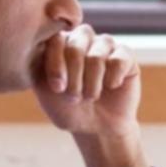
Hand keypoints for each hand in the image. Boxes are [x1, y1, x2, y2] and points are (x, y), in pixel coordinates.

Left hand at [33, 26, 142, 157]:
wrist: (97, 128)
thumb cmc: (68, 109)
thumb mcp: (46, 91)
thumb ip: (40, 68)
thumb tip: (39, 48)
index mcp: (60, 43)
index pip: (55, 39)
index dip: (56, 65)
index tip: (57, 88)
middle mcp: (82, 38)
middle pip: (75, 46)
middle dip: (74, 77)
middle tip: (74, 97)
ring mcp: (105, 45)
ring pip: (97, 55)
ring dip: (92, 83)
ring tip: (91, 97)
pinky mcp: (126, 55)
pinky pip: (119, 59)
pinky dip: (112, 79)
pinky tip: (111, 87)